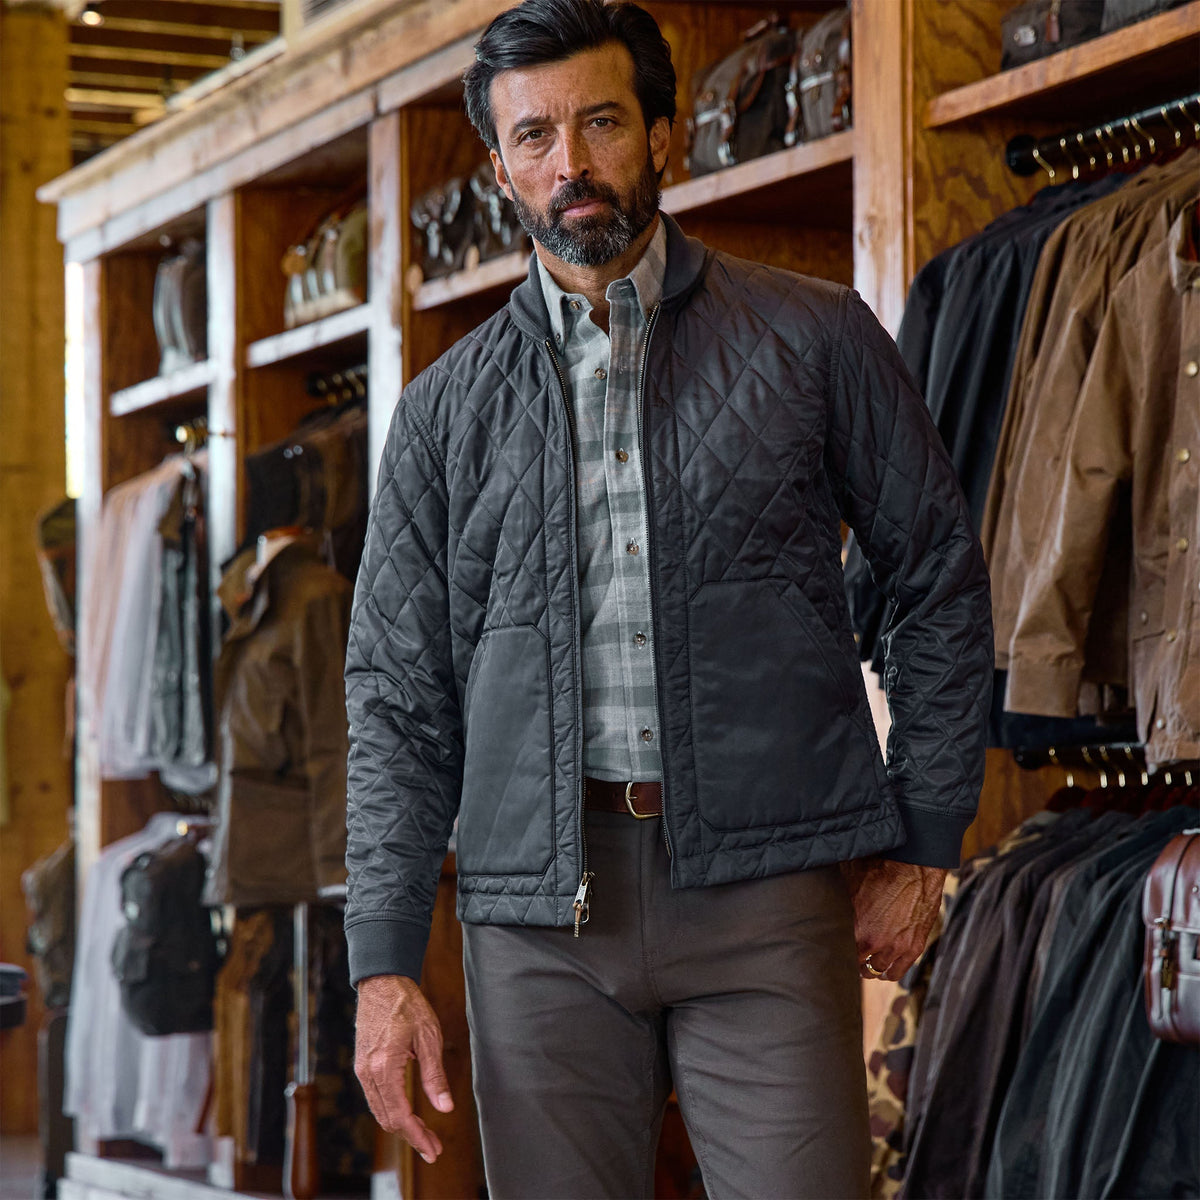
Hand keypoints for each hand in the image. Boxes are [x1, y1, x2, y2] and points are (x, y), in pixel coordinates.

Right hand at [355, 974, 453, 1162]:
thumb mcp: (429, 1037)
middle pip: (388, 1119)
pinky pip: (375, 1097)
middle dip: (411, 1137)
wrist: (382, 981)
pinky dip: (391, 1111)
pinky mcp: (362, 1064)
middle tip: (434, 1148)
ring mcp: (362, 1069)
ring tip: (424, 1136)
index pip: (400, 1115)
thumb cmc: (407, 1004)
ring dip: (401, 1127)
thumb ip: (435, 1076)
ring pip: (380, 1111)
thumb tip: (445, 1108)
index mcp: (384, 1067)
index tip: (434, 1149)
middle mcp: (368, 1072)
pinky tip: (408, 1115)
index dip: (417, 1137)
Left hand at [839, 857, 945, 981]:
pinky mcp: (914, 947)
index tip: (834, 951)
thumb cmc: (880, 870)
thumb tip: (823, 903)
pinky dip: (891, 972)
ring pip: (878, 970)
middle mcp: (875, 942)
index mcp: (856, 928)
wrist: (914, 867)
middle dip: (852, 962)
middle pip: (857, 965)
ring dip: (871, 969)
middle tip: (849, 960)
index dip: (836, 952)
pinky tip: (886, 972)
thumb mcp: (849, 883)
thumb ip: (839, 902)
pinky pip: (899, 970)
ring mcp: (896, 947)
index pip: (839, 953)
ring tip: (866, 968)